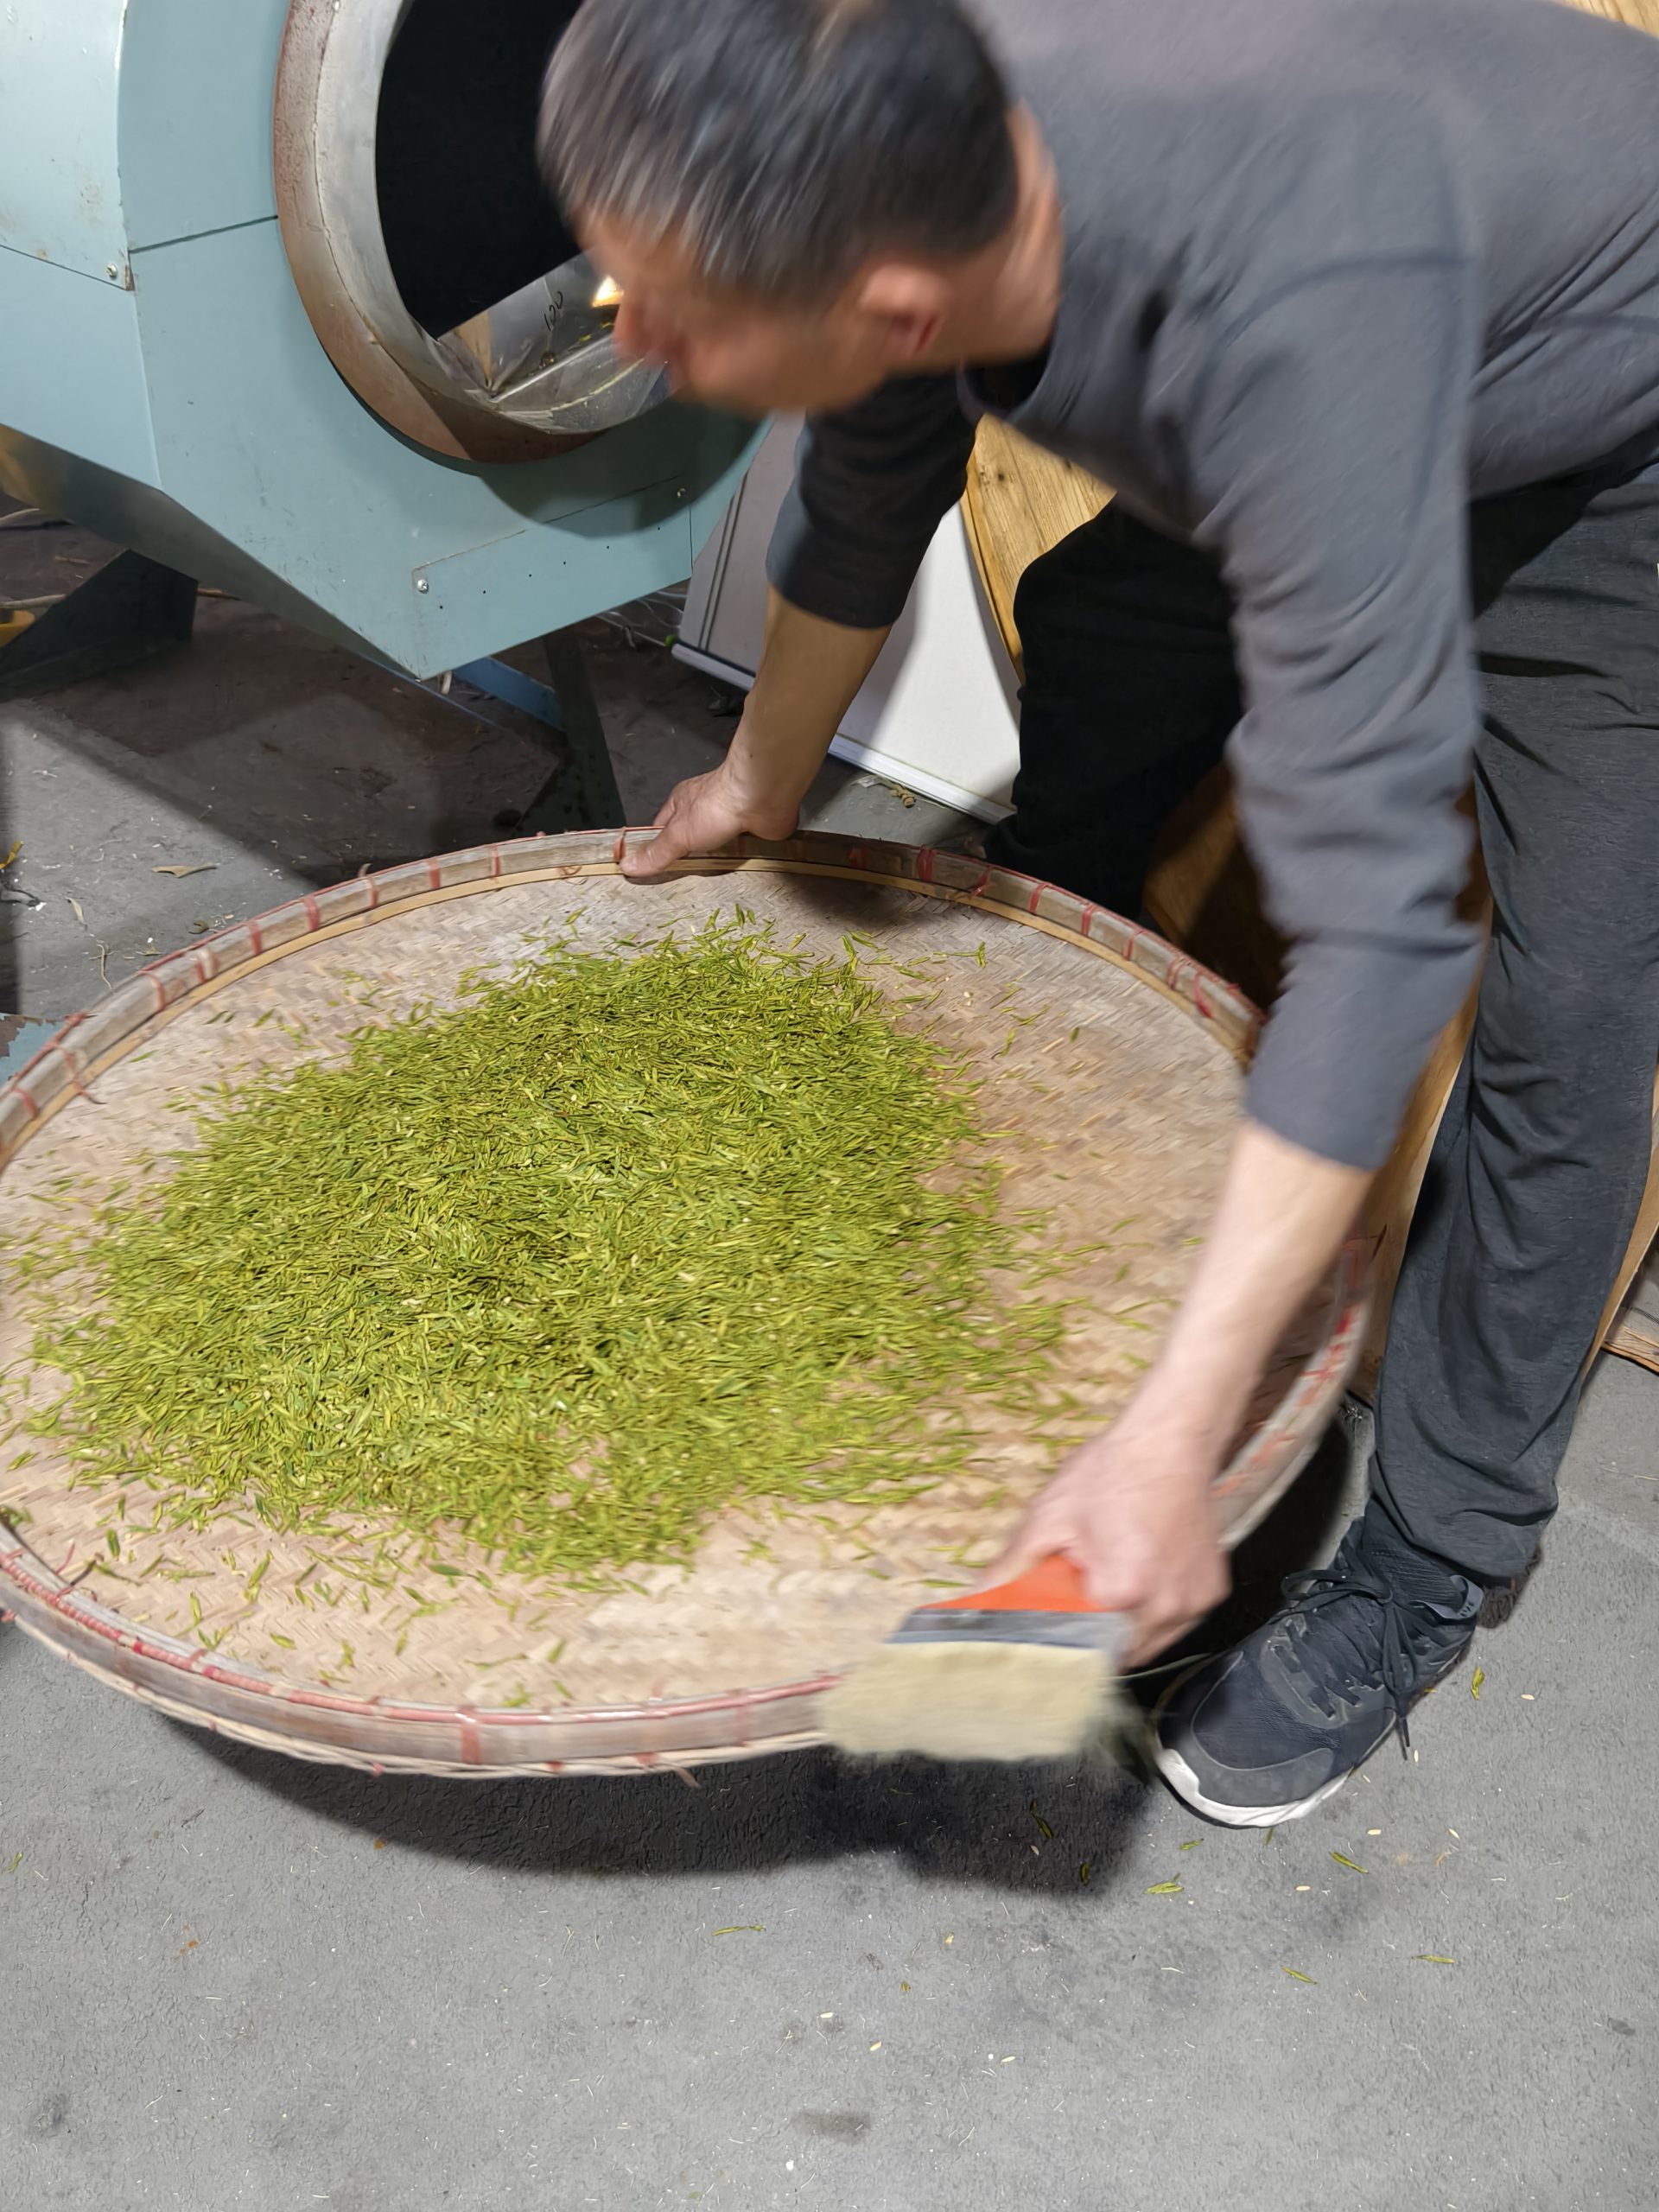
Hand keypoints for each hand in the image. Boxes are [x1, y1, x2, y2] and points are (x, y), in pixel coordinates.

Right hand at [621, 755, 802, 879]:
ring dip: (715, 861)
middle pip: (689, 839)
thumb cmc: (713, 809)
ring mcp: (730, 818)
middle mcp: (704, 809)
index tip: (651, 874)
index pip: (661, 830)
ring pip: (716, 845)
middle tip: (680, 887)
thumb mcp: (678, 834)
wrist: (761, 796)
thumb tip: (626, 867)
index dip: (655, 850)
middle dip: (687, 859)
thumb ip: (656, 853)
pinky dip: (739, 860)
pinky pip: (741, 848)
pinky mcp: (752, 828)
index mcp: (681, 804)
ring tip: (707, 888)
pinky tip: (736, 876)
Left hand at [990, 1417, 1229, 1666]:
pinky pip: (1177, 1618)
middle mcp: (1166, 1607)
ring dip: (1129, 1625)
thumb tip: (977, 1596)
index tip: (1055, 1629)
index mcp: (1122, 1593)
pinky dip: (1157, 1607)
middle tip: (1083, 1597)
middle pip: (1120, 1652)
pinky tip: (1143, 1572)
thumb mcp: (1050, 1516)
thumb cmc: (1110, 1474)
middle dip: (1097, 1635)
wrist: (1168, 1441)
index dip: (1066, 1643)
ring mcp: (1195, 1601)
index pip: (1085, 1650)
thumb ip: (1013, 1565)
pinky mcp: (1213, 1591)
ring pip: (1153, 1640)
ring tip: (1114, 1579)